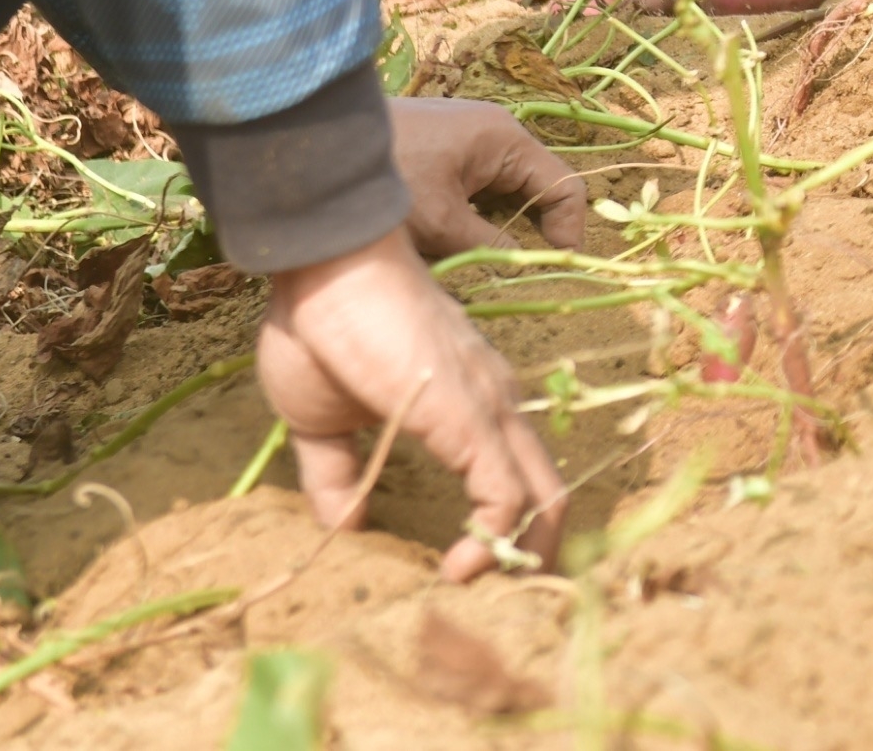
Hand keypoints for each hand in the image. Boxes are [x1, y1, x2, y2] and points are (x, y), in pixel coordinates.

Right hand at [256, 231, 563, 577]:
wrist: (323, 269)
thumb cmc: (322, 331)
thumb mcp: (324, 424)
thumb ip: (338, 474)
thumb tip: (346, 527)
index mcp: (470, 404)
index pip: (517, 476)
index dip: (503, 534)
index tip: (457, 573)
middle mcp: (497, 404)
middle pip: (550, 493)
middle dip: (535, 555)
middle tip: (498, 602)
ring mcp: (490, 408)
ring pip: (542, 497)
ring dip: (520, 557)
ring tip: (475, 590)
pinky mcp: (470, 416)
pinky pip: (506, 494)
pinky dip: (494, 541)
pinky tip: (456, 567)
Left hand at [387, 98, 593, 257]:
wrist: (315, 150)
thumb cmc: (385, 181)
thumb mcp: (441, 224)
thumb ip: (490, 244)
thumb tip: (522, 266)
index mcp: (504, 139)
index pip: (563, 184)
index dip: (569, 228)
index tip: (558, 267)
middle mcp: (494, 134)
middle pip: (538, 187)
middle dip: (535, 229)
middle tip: (523, 271)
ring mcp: (467, 141)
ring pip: (506, 192)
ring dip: (502, 225)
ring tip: (487, 259)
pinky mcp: (443, 153)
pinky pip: (479, 189)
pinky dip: (477, 216)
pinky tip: (457, 241)